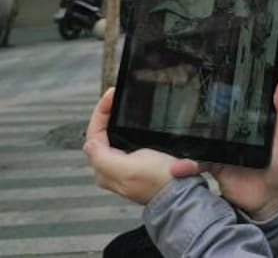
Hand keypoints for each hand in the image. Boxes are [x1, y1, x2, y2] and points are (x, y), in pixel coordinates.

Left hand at [84, 87, 176, 204]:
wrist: (180, 191)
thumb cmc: (157, 180)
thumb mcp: (129, 169)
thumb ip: (104, 159)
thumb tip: (89, 144)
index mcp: (105, 169)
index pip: (94, 135)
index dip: (100, 112)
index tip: (112, 94)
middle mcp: (111, 167)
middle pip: (101, 133)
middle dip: (106, 112)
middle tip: (116, 94)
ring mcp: (124, 163)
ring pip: (112, 134)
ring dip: (115, 116)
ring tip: (121, 100)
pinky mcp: (137, 159)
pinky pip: (124, 137)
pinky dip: (125, 123)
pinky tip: (131, 116)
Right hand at [170, 79, 277, 220]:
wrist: (270, 200)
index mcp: (248, 119)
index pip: (233, 101)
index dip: (222, 91)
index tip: (208, 83)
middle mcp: (233, 131)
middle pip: (212, 119)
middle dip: (195, 115)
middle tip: (183, 109)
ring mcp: (222, 147)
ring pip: (201, 139)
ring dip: (188, 141)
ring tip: (177, 143)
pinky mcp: (215, 164)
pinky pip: (198, 162)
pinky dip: (188, 165)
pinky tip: (179, 168)